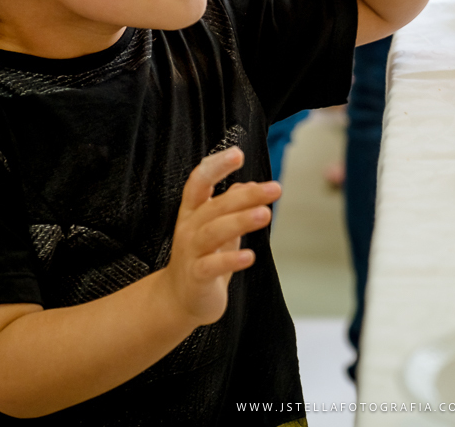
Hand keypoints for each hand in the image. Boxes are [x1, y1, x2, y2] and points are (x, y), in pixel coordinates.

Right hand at [161, 148, 280, 326]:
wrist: (179, 300)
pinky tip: (250, 256)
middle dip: (245, 196)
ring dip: (241, 221)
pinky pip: (212, 266)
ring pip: (214, 232)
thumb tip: (250, 184)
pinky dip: (230, 260)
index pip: (199, 182)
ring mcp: (190, 253)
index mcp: (193, 212)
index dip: (216, 166)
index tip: (238, 154)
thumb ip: (231, 206)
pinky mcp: (196, 277)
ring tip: (266, 214)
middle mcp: (189, 229)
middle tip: (275, 188)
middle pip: (214, 206)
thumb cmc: (202, 259)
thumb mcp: (217, 228)